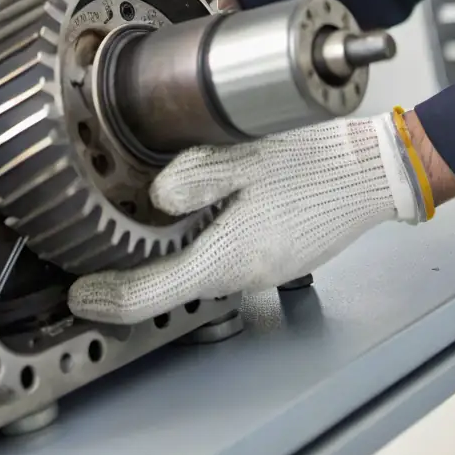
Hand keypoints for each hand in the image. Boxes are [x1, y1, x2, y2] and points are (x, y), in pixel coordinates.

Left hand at [68, 113, 429, 323]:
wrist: (376, 168)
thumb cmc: (318, 161)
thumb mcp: (245, 156)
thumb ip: (194, 177)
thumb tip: (157, 196)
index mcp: (227, 257)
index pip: (149, 295)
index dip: (105, 298)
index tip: (78, 294)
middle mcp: (242, 274)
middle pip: (167, 290)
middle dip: (126, 281)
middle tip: (93, 266)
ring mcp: (261, 269)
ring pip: (194, 275)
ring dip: (160, 264)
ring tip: (130, 238)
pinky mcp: (275, 256)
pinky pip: (221, 261)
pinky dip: (192, 251)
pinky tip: (187, 222)